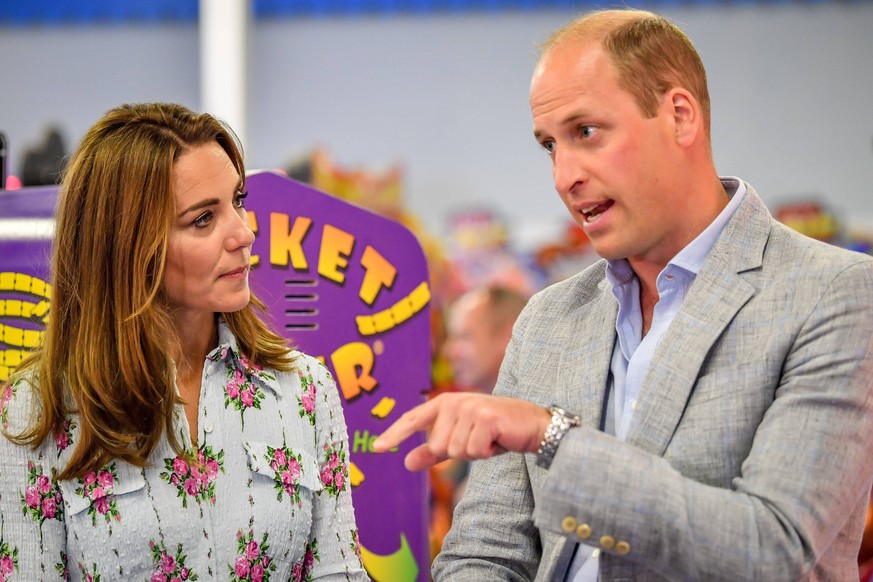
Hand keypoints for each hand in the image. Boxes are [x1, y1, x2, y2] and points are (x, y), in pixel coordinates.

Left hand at [372, 393, 551, 470]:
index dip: (395, 434)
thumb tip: (406, 463)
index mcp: (444, 403)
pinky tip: (497, 440)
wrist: (531, 425)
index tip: (377, 448)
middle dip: (459, 451)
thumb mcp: (461, 441)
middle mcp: (454, 402)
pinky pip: (473, 451)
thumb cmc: (495, 432)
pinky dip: (486, 452)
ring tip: (489, 439)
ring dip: (474, 452)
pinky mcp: (486, 418)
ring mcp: (470, 408)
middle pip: (437, 446)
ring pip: (456, 451)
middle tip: (478, 440)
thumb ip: (433, 452)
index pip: (413, 420)